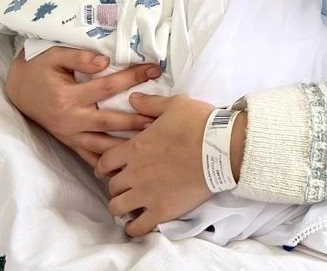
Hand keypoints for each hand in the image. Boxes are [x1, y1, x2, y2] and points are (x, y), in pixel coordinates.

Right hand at [5, 47, 159, 165]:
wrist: (18, 87)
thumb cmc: (40, 68)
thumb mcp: (54, 55)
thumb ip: (79, 57)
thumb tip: (104, 62)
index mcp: (68, 96)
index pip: (107, 87)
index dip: (132, 77)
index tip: (154, 71)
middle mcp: (69, 119)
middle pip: (109, 121)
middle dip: (136, 120)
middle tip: (161, 119)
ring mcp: (69, 134)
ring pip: (102, 145)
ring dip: (126, 146)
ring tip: (151, 143)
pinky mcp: (68, 142)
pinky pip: (90, 157)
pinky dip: (107, 163)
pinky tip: (126, 165)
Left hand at [96, 93, 214, 236]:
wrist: (223, 148)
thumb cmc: (200, 124)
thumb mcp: (175, 105)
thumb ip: (150, 103)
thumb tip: (132, 98)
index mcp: (135, 148)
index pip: (104, 162)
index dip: (103, 166)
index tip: (108, 169)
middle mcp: (135, 173)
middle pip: (112, 186)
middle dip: (117, 185)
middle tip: (127, 184)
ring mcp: (147, 194)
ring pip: (118, 207)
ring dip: (121, 205)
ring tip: (130, 204)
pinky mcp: (162, 211)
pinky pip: (138, 227)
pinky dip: (134, 227)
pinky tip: (137, 223)